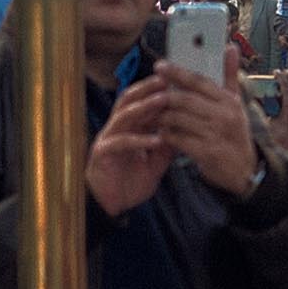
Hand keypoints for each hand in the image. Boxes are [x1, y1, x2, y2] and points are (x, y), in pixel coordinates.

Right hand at [85, 81, 171, 216]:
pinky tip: (155, 140)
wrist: (113, 208)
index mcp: (128, 129)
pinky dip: (139, 140)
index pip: (140, 102)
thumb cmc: (130, 183)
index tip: (176, 83)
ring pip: (123, 116)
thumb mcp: (156, 162)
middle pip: (128, 100)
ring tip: (162, 100)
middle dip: (147, 89)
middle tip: (166, 80)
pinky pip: (120, 142)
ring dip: (143, 107)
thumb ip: (168, 146)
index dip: (155, 92)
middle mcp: (116, 129)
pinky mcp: (102, 154)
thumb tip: (185, 130)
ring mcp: (107, 140)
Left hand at [152, 57, 261, 197]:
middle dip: (164, 95)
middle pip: (186, 100)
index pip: (200, 82)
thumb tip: (230, 47)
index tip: (160, 66)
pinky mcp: (206, 153)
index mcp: (229, 101)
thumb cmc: (235, 133)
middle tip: (150, 92)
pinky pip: (178, 139)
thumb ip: (230, 76)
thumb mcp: (237, 104)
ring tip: (153, 113)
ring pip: (178, 119)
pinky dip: (167, 134)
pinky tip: (161, 132)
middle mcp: (224, 116)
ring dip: (163, 116)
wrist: (244, 170)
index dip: (178, 73)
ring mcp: (215, 135)